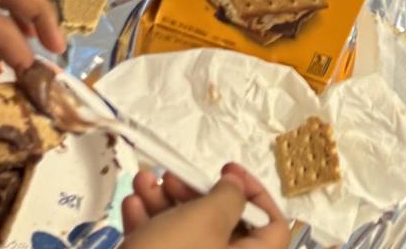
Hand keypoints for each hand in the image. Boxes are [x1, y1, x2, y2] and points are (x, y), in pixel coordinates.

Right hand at [123, 163, 291, 248]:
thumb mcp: (206, 219)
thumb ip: (229, 196)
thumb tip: (236, 187)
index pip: (274, 228)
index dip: (254, 193)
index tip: (227, 170)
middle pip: (224, 227)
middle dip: (195, 194)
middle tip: (173, 176)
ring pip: (187, 235)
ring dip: (164, 203)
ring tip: (142, 182)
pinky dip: (149, 225)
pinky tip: (131, 205)